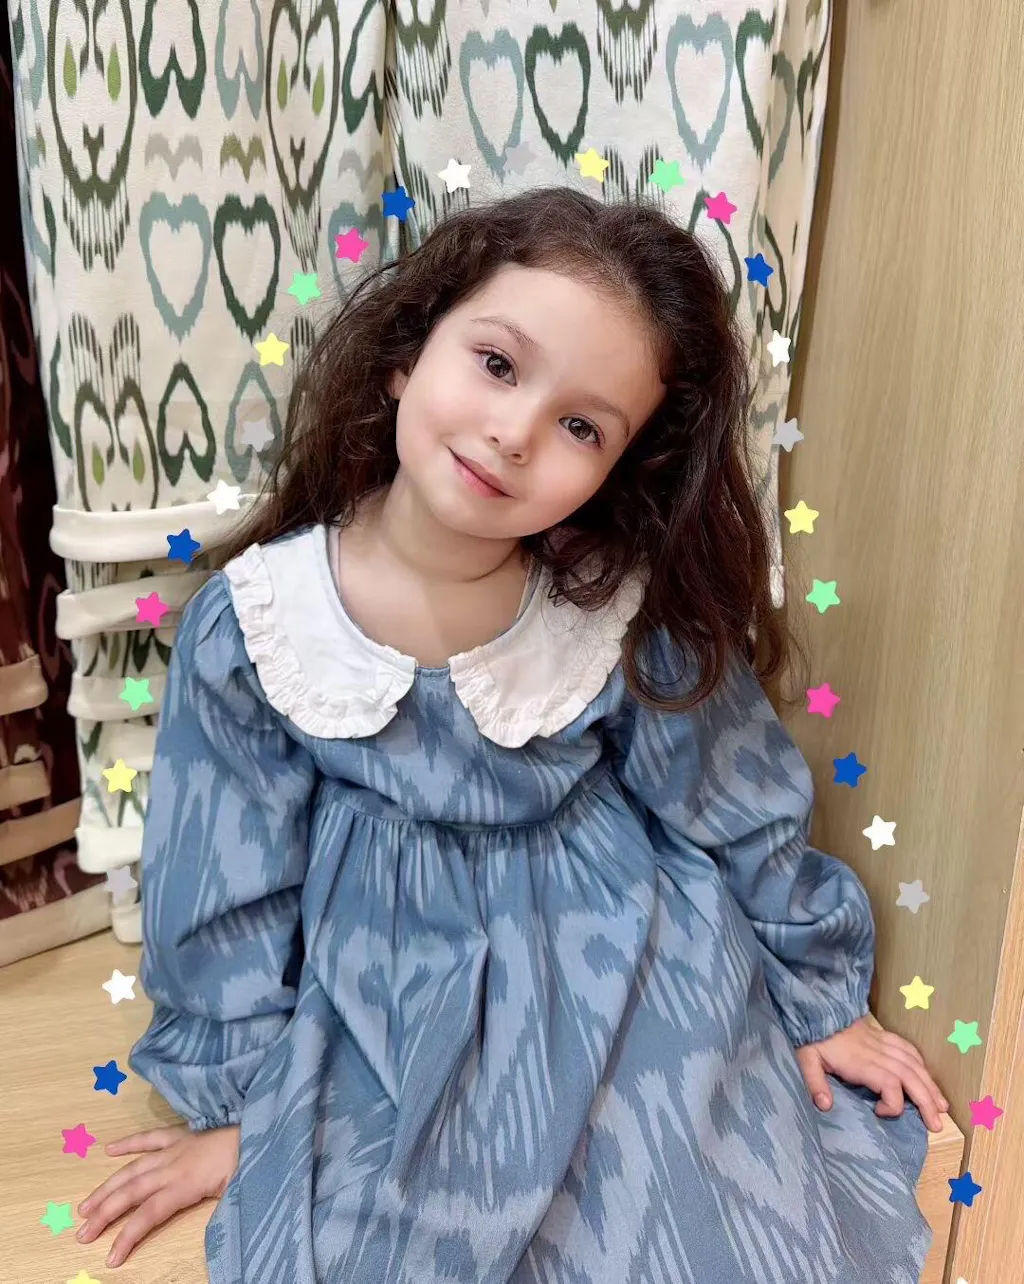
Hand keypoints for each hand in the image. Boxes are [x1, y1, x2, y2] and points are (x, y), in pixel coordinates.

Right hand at [76, 1123, 239, 1266]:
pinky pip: (151, 1137)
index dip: (127, 1236)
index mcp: (187, 1183)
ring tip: (85, 1206)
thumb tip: (208, 1237)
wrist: (263, 1127)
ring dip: (107, 1187)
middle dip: (105, 1214)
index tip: (110, 1259)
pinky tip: (109, 1149)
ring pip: (133, 1168)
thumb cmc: (253, 1164)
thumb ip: (218, 1216)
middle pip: (132, 1192)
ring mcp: (176, 1147)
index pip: (149, 1214)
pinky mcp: (182, 1134)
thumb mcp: (237, 1195)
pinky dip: (129, 1142)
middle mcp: (174, 1165)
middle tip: (81, 1234)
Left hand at [795, 1016, 948, 1131]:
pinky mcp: (881, 1035)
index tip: (879, 1113)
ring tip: (943, 1107)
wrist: (815, 1008)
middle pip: (909, 1076)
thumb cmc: (812, 1038)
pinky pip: (907, 1048)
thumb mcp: (805, 1059)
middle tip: (937, 1125)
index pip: (889, 1083)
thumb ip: (814, 1082)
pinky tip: (928, 1077)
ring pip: (913, 1063)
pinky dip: (921, 1063)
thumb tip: (825, 1105)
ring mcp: (881, 1042)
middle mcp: (876, 1052)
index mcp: (859, 1061)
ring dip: (930, 1085)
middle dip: (926, 1100)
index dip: (892, 1103)